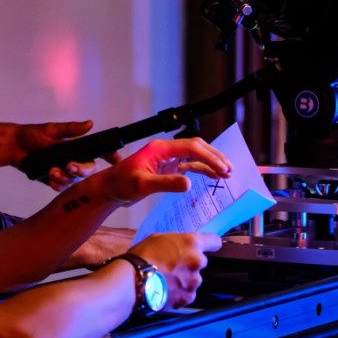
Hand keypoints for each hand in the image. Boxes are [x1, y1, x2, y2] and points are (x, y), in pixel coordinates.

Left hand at [0, 120, 115, 189]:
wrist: (14, 147)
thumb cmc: (32, 135)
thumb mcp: (51, 130)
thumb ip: (71, 130)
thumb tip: (90, 124)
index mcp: (77, 147)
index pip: (98, 152)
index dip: (111, 157)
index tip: (117, 161)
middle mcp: (73, 159)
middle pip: (88, 170)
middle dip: (80, 170)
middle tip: (69, 166)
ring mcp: (64, 170)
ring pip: (74, 181)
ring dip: (64, 178)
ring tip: (51, 171)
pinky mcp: (53, 180)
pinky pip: (61, 187)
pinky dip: (56, 184)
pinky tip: (50, 179)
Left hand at [101, 138, 231, 205]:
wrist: (108, 189)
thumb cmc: (120, 184)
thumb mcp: (142, 185)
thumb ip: (166, 183)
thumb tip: (188, 183)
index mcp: (160, 149)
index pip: (191, 147)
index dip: (209, 156)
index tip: (221, 167)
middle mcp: (165, 151)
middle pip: (196, 147)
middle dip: (214, 157)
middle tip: (229, 169)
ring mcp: (167, 159)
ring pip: (194, 156)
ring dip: (210, 163)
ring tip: (226, 173)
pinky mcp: (166, 168)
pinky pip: (188, 165)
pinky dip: (201, 169)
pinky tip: (212, 176)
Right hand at [128, 232, 222, 309]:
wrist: (133, 280)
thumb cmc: (142, 255)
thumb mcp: (158, 238)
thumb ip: (175, 242)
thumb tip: (180, 246)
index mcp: (192, 243)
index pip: (215, 241)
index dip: (210, 244)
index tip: (207, 247)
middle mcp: (197, 262)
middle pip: (201, 262)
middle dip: (190, 264)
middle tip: (174, 266)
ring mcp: (193, 282)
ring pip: (193, 279)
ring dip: (184, 280)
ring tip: (166, 280)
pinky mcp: (187, 298)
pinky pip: (187, 294)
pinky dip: (179, 293)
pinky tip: (166, 290)